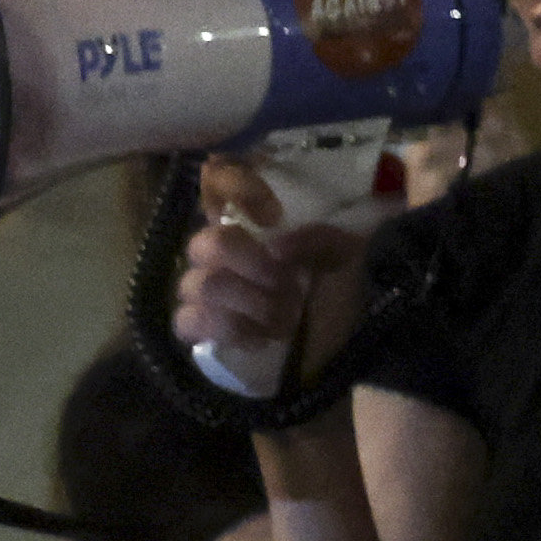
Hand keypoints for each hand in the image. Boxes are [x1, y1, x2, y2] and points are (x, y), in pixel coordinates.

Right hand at [173, 156, 371, 415]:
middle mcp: (230, 255)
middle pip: (205, 243)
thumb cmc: (352, 298)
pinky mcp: (206, 332)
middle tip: (287, 284)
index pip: (218, 183)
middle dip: (248, 263)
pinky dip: (227, 328)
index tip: (272, 215)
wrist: (351, 357)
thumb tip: (275, 243)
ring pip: (196, 284)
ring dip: (247, 301)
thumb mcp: (352, 259)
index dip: (234, 187)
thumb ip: (319, 237)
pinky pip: (187, 322)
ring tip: (285, 318)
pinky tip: (260, 338)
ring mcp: (213, 294)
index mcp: (262, 227)